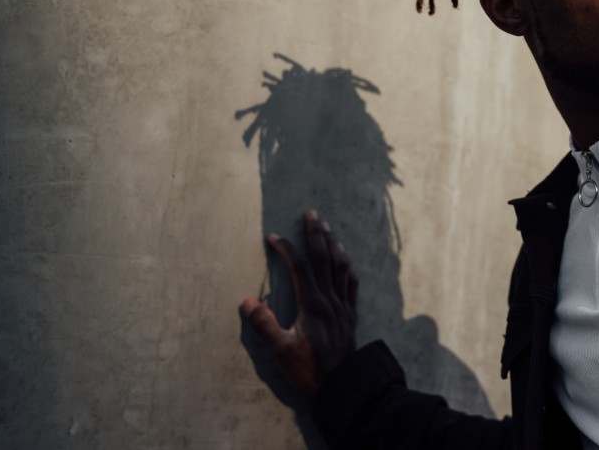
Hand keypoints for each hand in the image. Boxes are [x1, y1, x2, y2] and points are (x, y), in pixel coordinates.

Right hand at [240, 209, 357, 396]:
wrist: (342, 385)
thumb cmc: (309, 370)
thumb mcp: (281, 351)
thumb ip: (264, 326)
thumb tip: (246, 302)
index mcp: (313, 305)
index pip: (300, 267)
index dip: (287, 249)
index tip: (273, 237)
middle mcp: (330, 300)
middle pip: (324, 259)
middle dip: (316, 234)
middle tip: (311, 213)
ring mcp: (343, 306)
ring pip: (341, 267)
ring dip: (334, 244)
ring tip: (327, 228)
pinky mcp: (350, 314)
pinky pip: (352, 283)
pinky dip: (347, 266)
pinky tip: (345, 259)